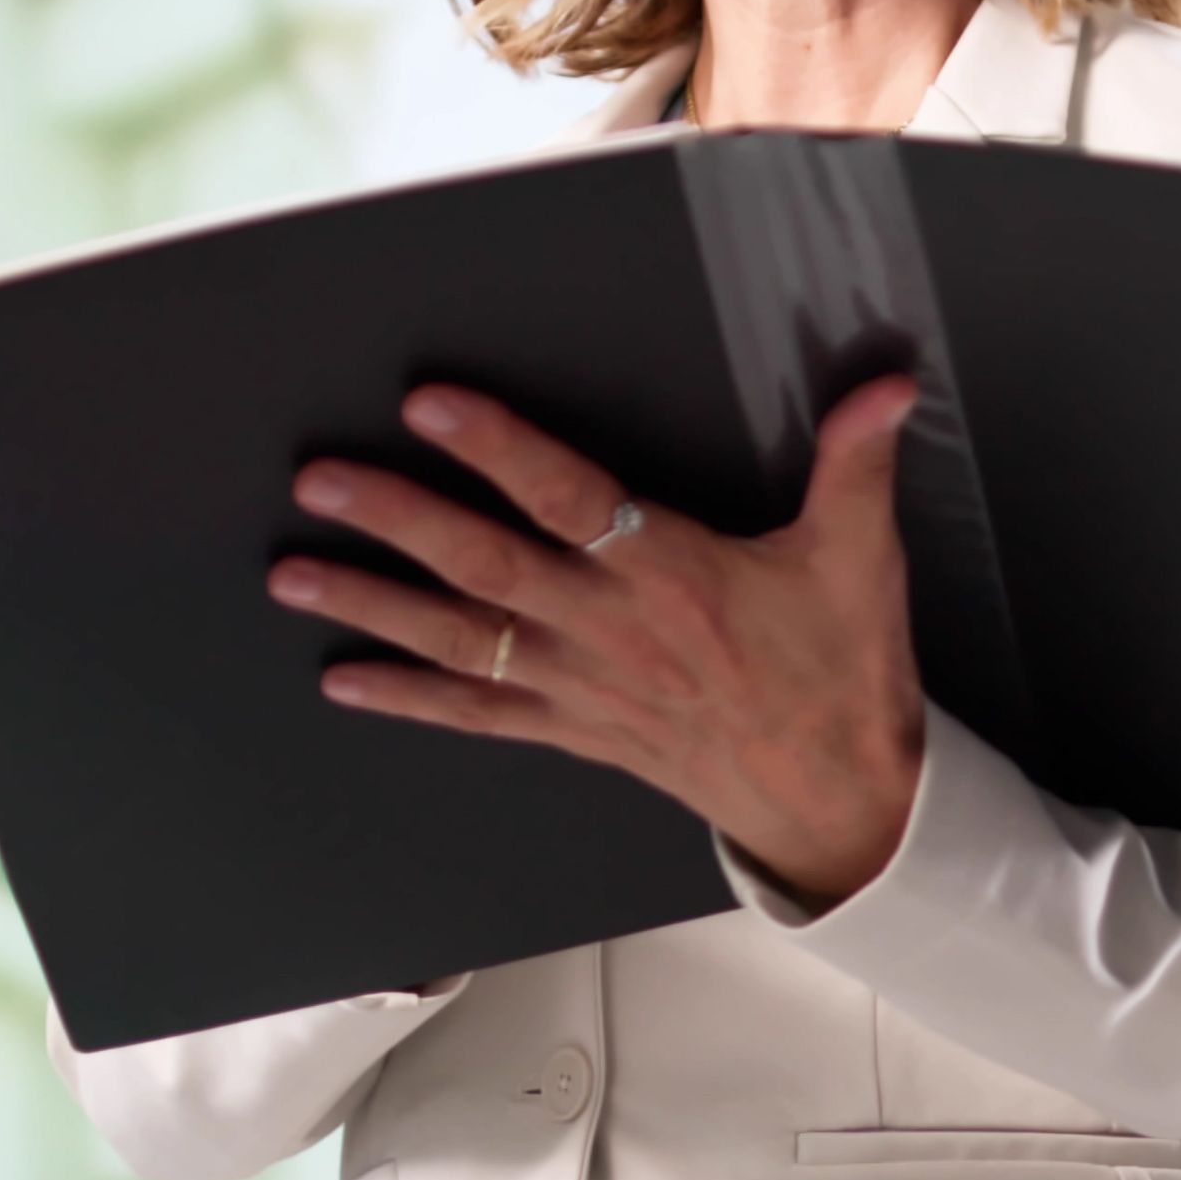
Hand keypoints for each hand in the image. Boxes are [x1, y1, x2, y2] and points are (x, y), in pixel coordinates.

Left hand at [274, 372, 931, 909]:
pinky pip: (475, 713)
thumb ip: (858, 461)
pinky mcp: (573, 729)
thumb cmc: (842, 673)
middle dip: (396, 520)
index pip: (569, 499)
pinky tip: (343, 678)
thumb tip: (888, 381)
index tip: (430, 405)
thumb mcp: (859, 557)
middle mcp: (609, 631)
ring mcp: (581, 686)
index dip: (499, 450)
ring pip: (460, 640)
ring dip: (371, 605)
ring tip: (292, 573)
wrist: (838, 798)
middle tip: (320, 480)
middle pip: (484, 567)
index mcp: (670, 576)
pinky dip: (406, 698)